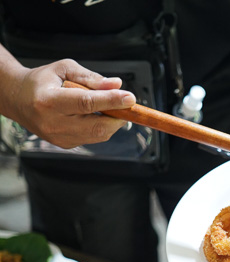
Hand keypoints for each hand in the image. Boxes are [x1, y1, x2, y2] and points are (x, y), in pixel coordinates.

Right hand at [11, 58, 135, 148]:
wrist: (19, 100)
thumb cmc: (42, 81)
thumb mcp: (64, 69)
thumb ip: (91, 78)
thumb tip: (116, 85)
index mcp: (49, 100)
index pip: (87, 103)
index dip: (111, 101)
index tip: (130, 98)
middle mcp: (53, 123)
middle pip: (97, 126)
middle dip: (118, 117)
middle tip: (126, 105)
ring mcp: (59, 137)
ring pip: (98, 135)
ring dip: (112, 122)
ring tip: (109, 107)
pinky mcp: (65, 144)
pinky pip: (92, 138)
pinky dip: (100, 127)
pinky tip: (93, 116)